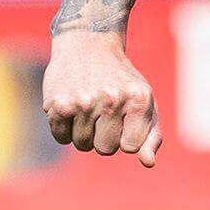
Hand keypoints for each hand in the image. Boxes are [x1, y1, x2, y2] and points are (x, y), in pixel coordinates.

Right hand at [42, 30, 162, 166]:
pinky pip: (61, 138)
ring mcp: (83, 102)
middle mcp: (111, 100)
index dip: (125, 137)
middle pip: (105, 149)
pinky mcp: (57, 104)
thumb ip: (151, 135)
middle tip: (103, 111)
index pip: (130, 147)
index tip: (124, 120)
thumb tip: (148, 163)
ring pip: (82, 145)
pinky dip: (64, 129)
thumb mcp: (145, 102)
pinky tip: (71, 107)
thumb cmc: (121, 81)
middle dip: (105, 136)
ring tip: (88, 107)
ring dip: (84, 132)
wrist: (88, 45)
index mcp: (137, 100)